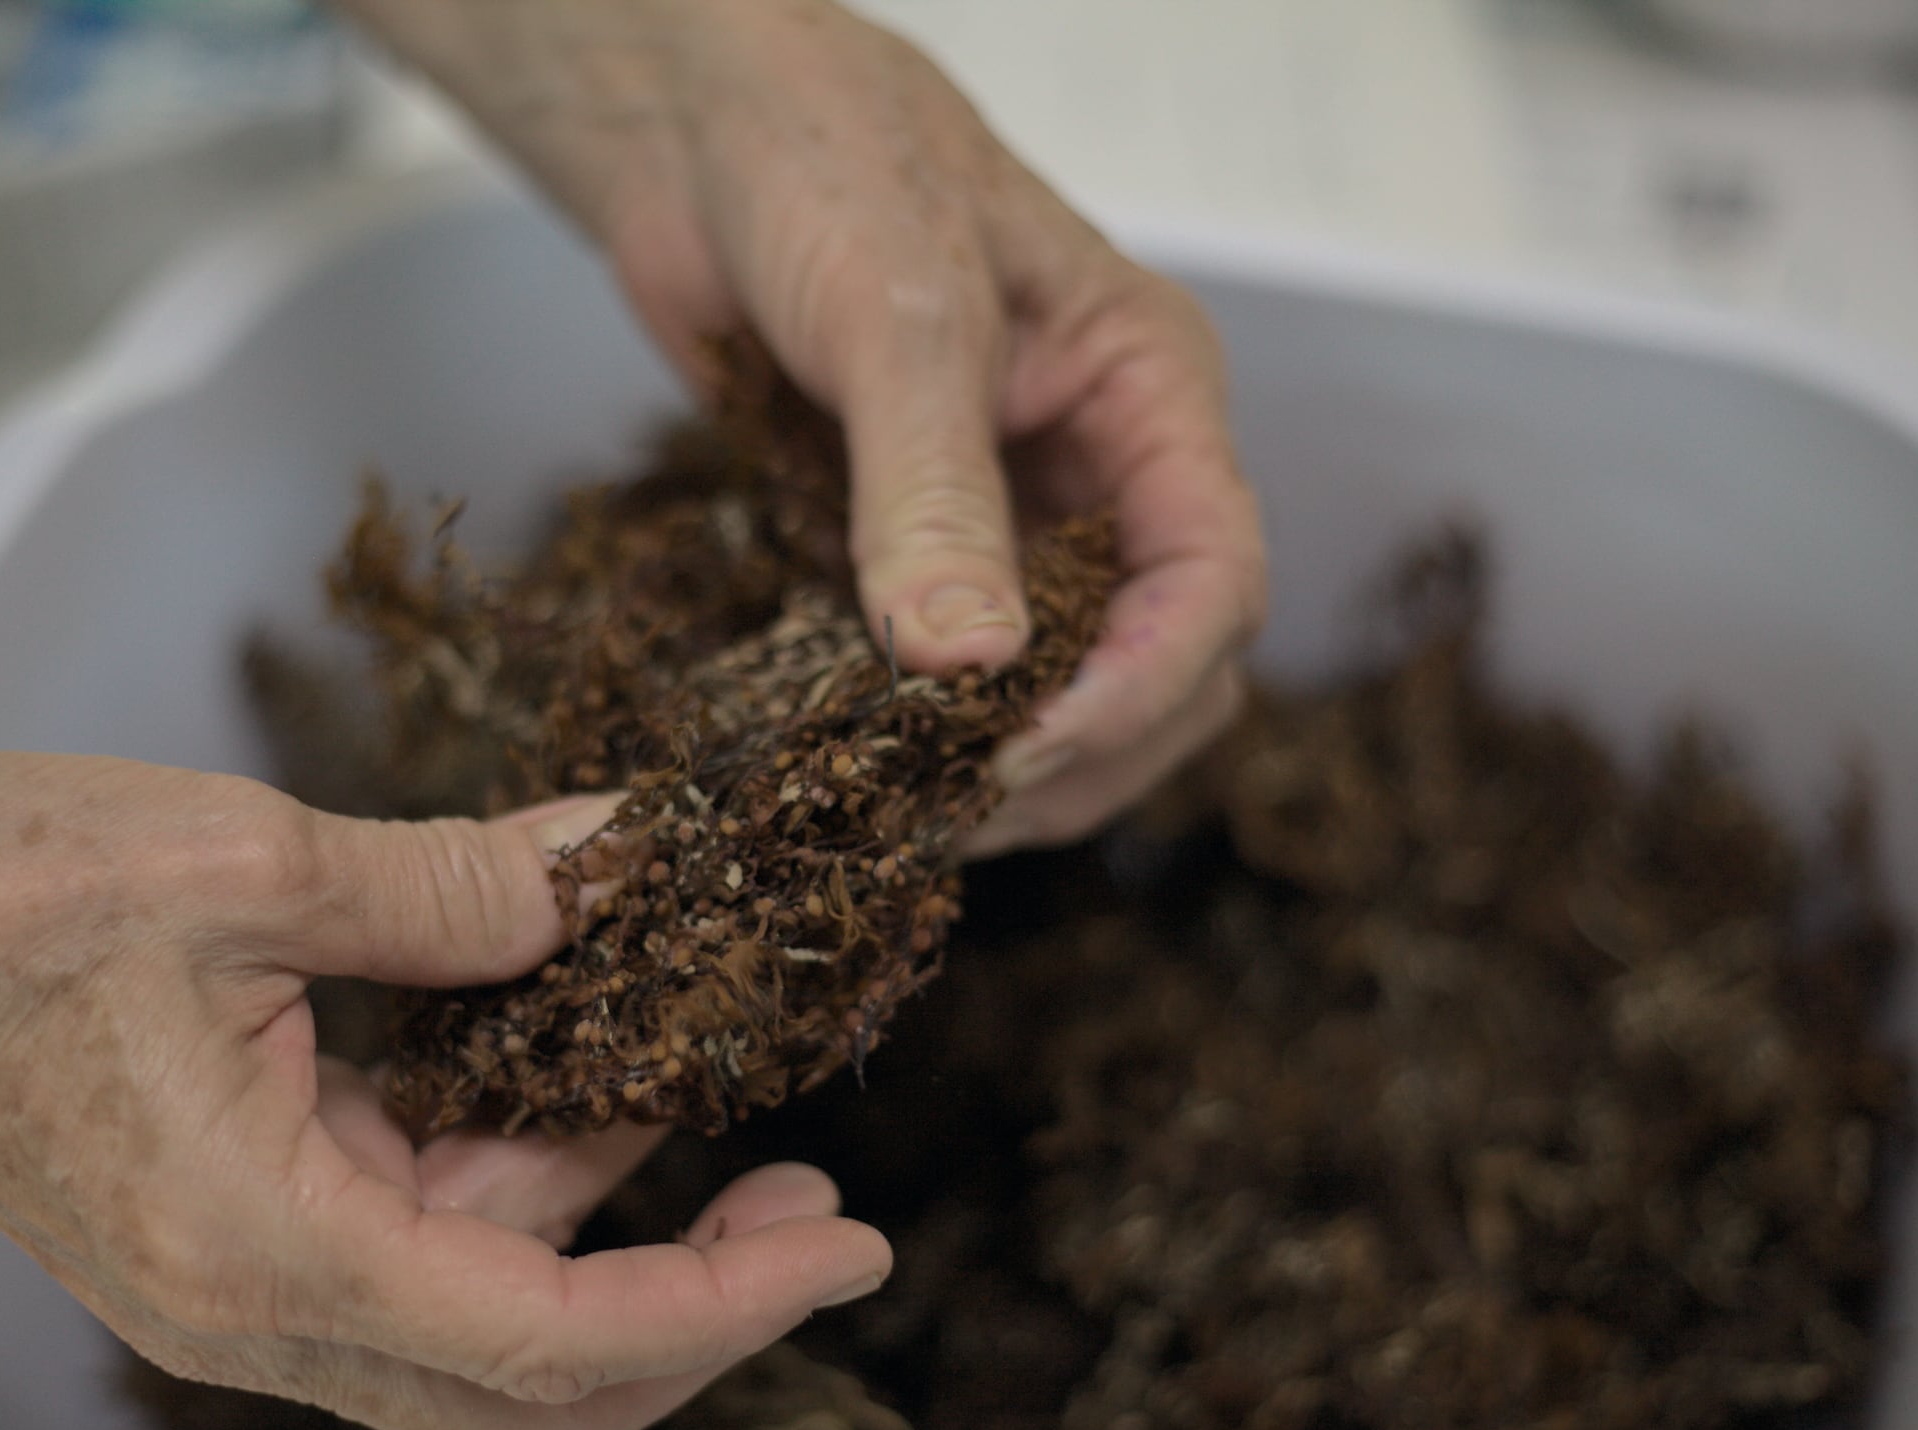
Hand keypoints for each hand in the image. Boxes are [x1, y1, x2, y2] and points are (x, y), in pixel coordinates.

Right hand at [0, 758, 888, 1429]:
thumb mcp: (248, 860)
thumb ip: (458, 885)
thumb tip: (619, 868)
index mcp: (266, 1248)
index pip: (552, 1342)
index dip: (724, 1305)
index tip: (847, 1243)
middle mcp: (258, 1310)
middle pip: (532, 1394)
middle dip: (693, 1310)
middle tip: (808, 1202)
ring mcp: (243, 1284)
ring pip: (481, 1321)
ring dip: (604, 1223)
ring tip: (702, 1077)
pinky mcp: (232, 1233)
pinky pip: (412, 1246)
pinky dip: (511, 1178)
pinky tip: (573, 1064)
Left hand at [347, 0, 1266, 852]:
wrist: (703, 133)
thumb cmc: (825, 163)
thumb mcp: (895, 319)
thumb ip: (932, 492)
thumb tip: (970, 665)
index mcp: (1149, 391)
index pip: (1214, 578)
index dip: (1143, 681)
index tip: (1031, 747)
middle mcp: (1105, 467)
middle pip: (1165, 665)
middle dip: (1083, 749)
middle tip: (957, 805)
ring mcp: (1020, 516)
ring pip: (1068, 688)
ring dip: (1010, 762)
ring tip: (906, 809)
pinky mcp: (926, 549)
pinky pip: (959, 673)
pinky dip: (928, 732)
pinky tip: (861, 767)